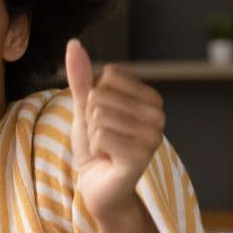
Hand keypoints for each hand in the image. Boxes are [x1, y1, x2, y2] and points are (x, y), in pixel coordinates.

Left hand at [65, 39, 164, 220]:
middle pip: (101, 95)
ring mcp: (153, 134)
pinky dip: (95, 149)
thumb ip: (81, 78)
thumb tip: (74, 44)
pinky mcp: (142, 154)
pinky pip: (100, 135)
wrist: (99, 189)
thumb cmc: (96, 148)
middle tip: (104, 140)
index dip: (93, 99)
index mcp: (150, 98)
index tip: (104, 122)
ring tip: (106, 150)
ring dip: (93, 136)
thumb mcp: (85, 109)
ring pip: (99, 115)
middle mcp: (158, 114)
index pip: (107, 75)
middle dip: (91, 120)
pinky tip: (108, 159)